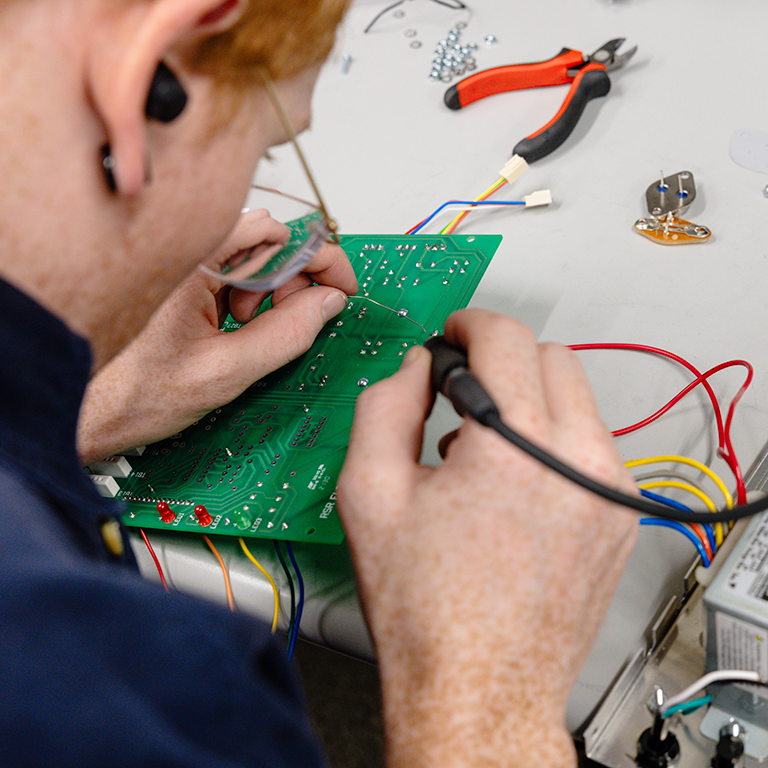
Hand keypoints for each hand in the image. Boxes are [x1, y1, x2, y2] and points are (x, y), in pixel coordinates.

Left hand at [77, 210, 356, 463]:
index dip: (319, 258)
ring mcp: (181, 263)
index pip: (276, 233)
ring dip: (270, 292)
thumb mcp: (225, 373)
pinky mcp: (180, 278)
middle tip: (300, 319)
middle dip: (293, 281)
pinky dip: (248, 297)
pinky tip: (233, 326)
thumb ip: (287, 335)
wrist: (81, 412)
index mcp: (191, 261)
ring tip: (250, 330)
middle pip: (267, 242)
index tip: (342, 286)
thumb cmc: (130, 393)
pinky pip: (232, 273)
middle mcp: (183, 250)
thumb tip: (329, 303)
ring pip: (252, 258)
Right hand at [337, 309, 636, 767]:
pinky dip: (554, 443)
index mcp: (514, 448)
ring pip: (577, 399)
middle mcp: (579, 463)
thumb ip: (385, 405)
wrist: (478, 688)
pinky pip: (591, 446)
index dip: (470, 325)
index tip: (453, 337)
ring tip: (484, 449)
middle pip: (551, 357)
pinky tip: (514, 483)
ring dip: (529, 402)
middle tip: (462, 393)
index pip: (507, 338)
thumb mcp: (369, 492)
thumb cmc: (424, 608)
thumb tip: (415, 366)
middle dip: (502, 360)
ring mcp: (610, 492)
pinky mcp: (620, 518)